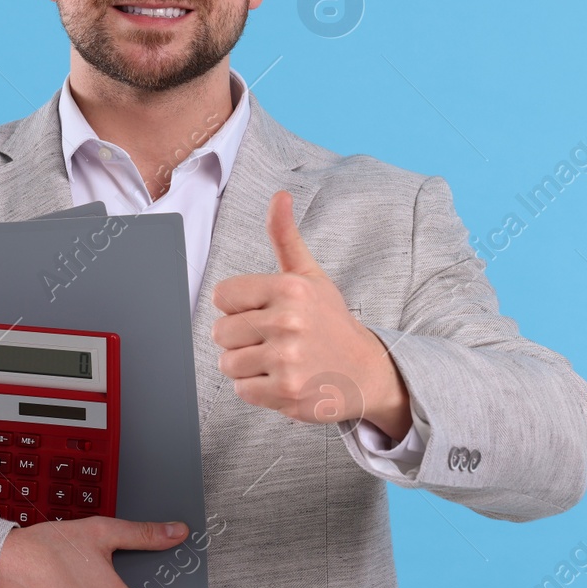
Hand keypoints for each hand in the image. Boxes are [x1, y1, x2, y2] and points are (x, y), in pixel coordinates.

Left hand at [211, 189, 412, 439]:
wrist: (366, 371)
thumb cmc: (330, 322)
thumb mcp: (310, 276)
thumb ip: (285, 237)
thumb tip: (279, 195)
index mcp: (289, 289)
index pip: (222, 295)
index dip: (237, 306)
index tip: (262, 312)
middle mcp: (288, 322)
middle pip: (220, 331)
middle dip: (240, 337)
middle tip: (271, 340)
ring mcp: (287, 359)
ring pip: (227, 362)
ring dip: (246, 365)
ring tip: (276, 360)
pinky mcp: (287, 392)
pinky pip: (241, 389)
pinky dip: (256, 389)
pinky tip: (281, 379)